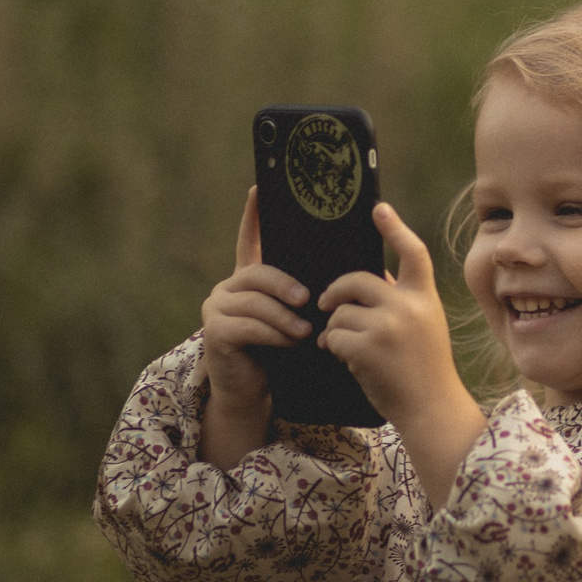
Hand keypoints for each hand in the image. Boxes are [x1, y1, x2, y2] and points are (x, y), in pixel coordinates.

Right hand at [198, 187, 306, 467]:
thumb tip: (368, 272)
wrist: (257, 392)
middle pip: (257, 272)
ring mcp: (217, 307)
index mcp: (253, 278)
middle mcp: (230, 286)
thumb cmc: (285, 353)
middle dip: (283, 284)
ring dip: (282, 316)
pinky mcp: (213, 331)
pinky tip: (288, 343)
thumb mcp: (303, 318)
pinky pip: (244, 326)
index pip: (251, 240)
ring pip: (253, 301)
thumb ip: (318, 293)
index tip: (258, 189)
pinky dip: (271, 334)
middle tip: (307, 299)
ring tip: (304, 330)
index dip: (253, 215)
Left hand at [315, 203, 486, 505]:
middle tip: (326, 305)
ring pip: (340, 312)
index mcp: (425, 297)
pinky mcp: (368, 346)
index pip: (413, 252)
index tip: (378, 208)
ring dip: (334, 329)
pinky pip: (333, 335)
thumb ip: (401, 303)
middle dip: (335, 293)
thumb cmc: (423, 369)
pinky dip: (332, 347)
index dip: (395, 228)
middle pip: (356, 280)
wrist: (430, 408)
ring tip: (345, 347)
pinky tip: (344, 359)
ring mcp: (388, 325)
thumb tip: (368, 283)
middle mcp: (409, 305)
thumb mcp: (423, 327)